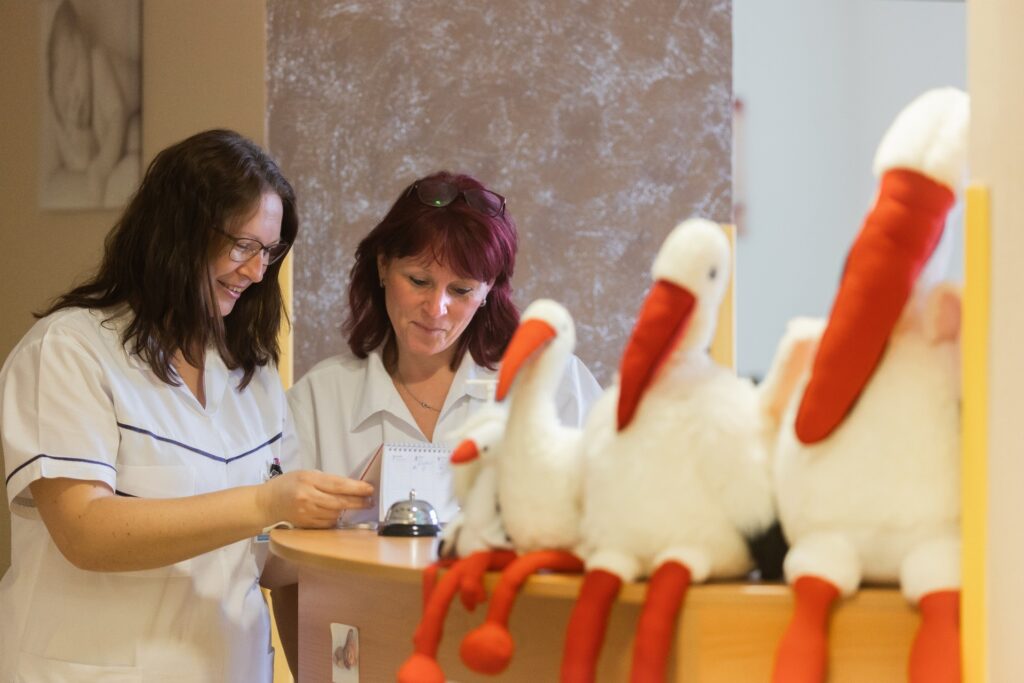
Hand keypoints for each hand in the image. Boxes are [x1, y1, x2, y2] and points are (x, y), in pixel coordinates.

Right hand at [256, 470, 373, 528]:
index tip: (370, 489)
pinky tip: (339, 515)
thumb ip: (325, 480)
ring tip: (356, 506)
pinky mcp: (305, 524)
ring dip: (347, 511)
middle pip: (339, 502)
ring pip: (335, 514)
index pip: (338, 485)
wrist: (266, 503)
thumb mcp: (306, 474)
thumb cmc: (288, 484)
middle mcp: (308, 496)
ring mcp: (306, 512)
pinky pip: (326, 524)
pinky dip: (335, 519)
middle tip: (370, 501)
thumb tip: (349, 486)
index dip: (356, 488)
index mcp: (309, 479)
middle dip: (358, 502)